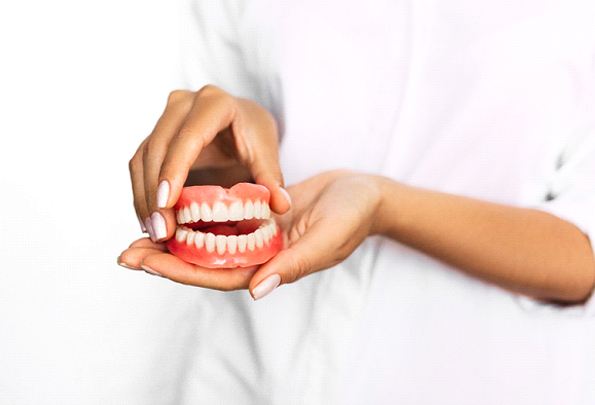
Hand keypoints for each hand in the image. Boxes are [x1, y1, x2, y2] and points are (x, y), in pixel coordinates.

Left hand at [117, 170, 382, 297]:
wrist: (364, 194)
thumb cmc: (352, 217)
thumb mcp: (326, 239)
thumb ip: (294, 265)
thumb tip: (258, 290)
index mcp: (272, 267)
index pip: (217, 275)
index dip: (179, 271)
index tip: (144, 262)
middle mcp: (258, 255)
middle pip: (204, 263)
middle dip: (165, 259)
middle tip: (125, 252)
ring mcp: (257, 236)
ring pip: (208, 242)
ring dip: (175, 239)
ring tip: (138, 231)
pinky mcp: (258, 216)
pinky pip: (221, 220)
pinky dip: (196, 217)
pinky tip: (174, 207)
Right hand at [128, 85, 290, 241]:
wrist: (240, 121)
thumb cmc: (253, 133)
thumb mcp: (266, 152)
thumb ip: (272, 177)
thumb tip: (281, 205)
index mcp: (214, 103)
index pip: (188, 137)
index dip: (174, 169)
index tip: (167, 203)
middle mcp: (183, 104)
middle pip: (158, 149)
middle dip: (155, 193)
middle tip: (162, 232)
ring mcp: (164, 119)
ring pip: (143, 159)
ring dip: (144, 199)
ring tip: (155, 233)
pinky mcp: (153, 136)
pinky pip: (139, 167)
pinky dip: (142, 196)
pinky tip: (150, 222)